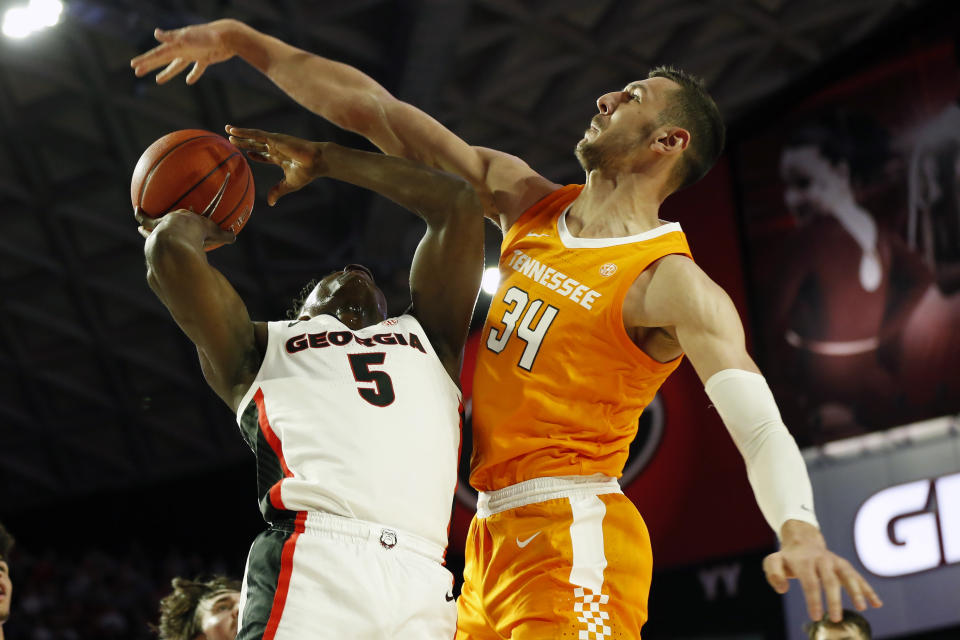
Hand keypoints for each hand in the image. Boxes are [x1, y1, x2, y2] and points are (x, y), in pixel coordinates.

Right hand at [130, 19, 240, 84]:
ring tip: (157, 81)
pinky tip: (188, 81)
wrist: (229, 36)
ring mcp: (194, 53)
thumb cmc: (208, 35)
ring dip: (167, 72)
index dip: (145, 59)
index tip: (133, 65)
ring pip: (177, 65)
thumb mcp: (188, 37)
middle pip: (163, 59)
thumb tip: (155, 34)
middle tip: (137, 72)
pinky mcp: (206, 58)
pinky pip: (197, 68)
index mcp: (177, 44)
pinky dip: (193, 74)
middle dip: (149, 65)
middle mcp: (183, 48)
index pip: (157, 53)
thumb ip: (171, 37)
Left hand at [226, 125, 326, 205]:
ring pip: (253, 138)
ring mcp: (274, 141)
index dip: (256, 154)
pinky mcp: (273, 137)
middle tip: (232, 140)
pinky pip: (255, 134)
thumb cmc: (307, 172)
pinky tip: (233, 130)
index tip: (248, 153)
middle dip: (244, 142)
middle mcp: (276, 148)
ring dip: (240, 134)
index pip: (265, 155)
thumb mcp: (289, 184)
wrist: (316, 162)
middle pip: (256, 144)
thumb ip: (278, 191)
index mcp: (280, 157)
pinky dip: (243, 132)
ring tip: (227, 130)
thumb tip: (270, 203)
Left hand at [763, 520, 881, 621]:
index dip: (813, 600)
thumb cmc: (788, 557)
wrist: (802, 540)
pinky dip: (868, 590)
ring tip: (862, 608)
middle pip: (830, 581)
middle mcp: (822, 560)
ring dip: (856, 592)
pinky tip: (877, 604)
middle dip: (834, 600)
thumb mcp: (773, 561)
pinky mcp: (845, 566)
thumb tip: (782, 589)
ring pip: (848, 576)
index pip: (809, 582)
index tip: (816, 617)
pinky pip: (858, 577)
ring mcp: (835, 562)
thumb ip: (773, 573)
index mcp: (804, 561)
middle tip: (837, 619)